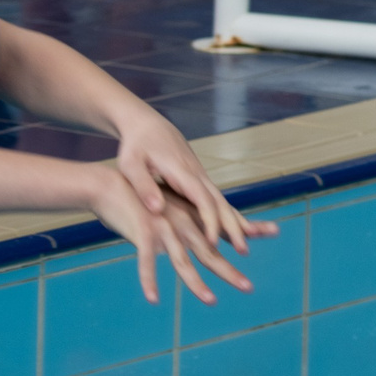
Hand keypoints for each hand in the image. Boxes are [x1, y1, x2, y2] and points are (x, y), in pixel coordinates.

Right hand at [87, 164, 244, 307]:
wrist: (105, 185)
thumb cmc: (132, 201)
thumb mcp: (161, 212)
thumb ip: (175, 229)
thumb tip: (181, 249)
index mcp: (187, 216)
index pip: (222, 228)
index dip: (247, 229)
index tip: (272, 230)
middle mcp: (181, 221)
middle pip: (209, 251)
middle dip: (229, 271)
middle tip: (249, 287)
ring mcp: (163, 226)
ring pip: (183, 260)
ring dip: (196, 284)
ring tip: (211, 301)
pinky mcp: (143, 231)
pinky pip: (147, 260)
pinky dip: (148, 279)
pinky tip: (152, 298)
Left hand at [105, 106, 275, 295]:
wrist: (147, 125)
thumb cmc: (135, 145)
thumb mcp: (130, 164)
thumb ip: (143, 185)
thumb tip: (157, 209)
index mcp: (181, 171)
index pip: (202, 199)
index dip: (209, 221)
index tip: (211, 242)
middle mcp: (196, 174)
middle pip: (220, 202)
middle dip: (232, 226)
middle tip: (243, 251)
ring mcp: (200, 176)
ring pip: (222, 201)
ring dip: (235, 223)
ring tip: (245, 247)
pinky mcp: (198, 180)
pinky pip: (216, 200)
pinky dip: (228, 216)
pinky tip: (235, 232)